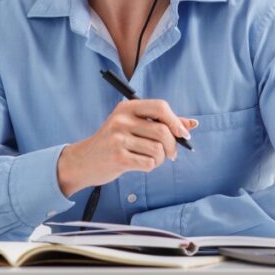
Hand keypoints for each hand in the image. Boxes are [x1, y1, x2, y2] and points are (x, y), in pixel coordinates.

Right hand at [57, 99, 198, 196]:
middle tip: (171, 154)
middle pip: (163, 131)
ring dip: (161, 158)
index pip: (160, 107)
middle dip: (172, 146)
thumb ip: (162, 123)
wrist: (83, 161)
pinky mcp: (118, 158)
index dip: (176, 121)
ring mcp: (118, 139)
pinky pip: (149, 163)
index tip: (183, 134)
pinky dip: (151, 166)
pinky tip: (141, 164)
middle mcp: (122, 120)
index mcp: (127, 107)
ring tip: (151, 159)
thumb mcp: (133, 126)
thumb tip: (192, 124)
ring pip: (158, 149)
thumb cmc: (113, 142)